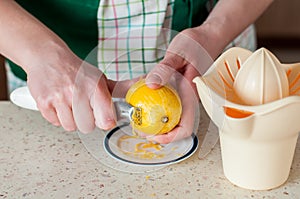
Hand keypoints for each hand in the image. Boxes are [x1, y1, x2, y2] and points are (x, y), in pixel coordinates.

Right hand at [26, 50, 117, 132]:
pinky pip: (55, 122)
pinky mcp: (44, 102)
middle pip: (87, 127)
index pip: (105, 119)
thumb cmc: (75, 70)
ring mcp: (59, 98)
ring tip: (70, 105)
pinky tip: (59, 104)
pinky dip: (57, 117)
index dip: (105, 121)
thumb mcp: (99, 77)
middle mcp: (77, 92)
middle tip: (83, 108)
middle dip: (86, 120)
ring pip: (70, 126)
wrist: (47, 57)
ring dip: (71, 119)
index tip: (104, 118)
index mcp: (94, 87)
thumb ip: (119, 87)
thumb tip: (138, 85)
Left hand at [145, 28, 214, 143]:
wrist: (208, 38)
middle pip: (178, 127)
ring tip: (140, 116)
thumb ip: (164, 68)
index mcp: (191, 94)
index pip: (186, 127)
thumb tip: (151, 84)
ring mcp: (187, 97)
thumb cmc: (197, 44)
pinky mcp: (183, 92)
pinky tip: (146, 101)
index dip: (169, 137)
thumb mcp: (177, 52)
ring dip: (158, 122)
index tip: (152, 136)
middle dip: (159, 132)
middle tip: (140, 127)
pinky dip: (158, 109)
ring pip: (174, 118)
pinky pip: (171, 106)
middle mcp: (191, 100)